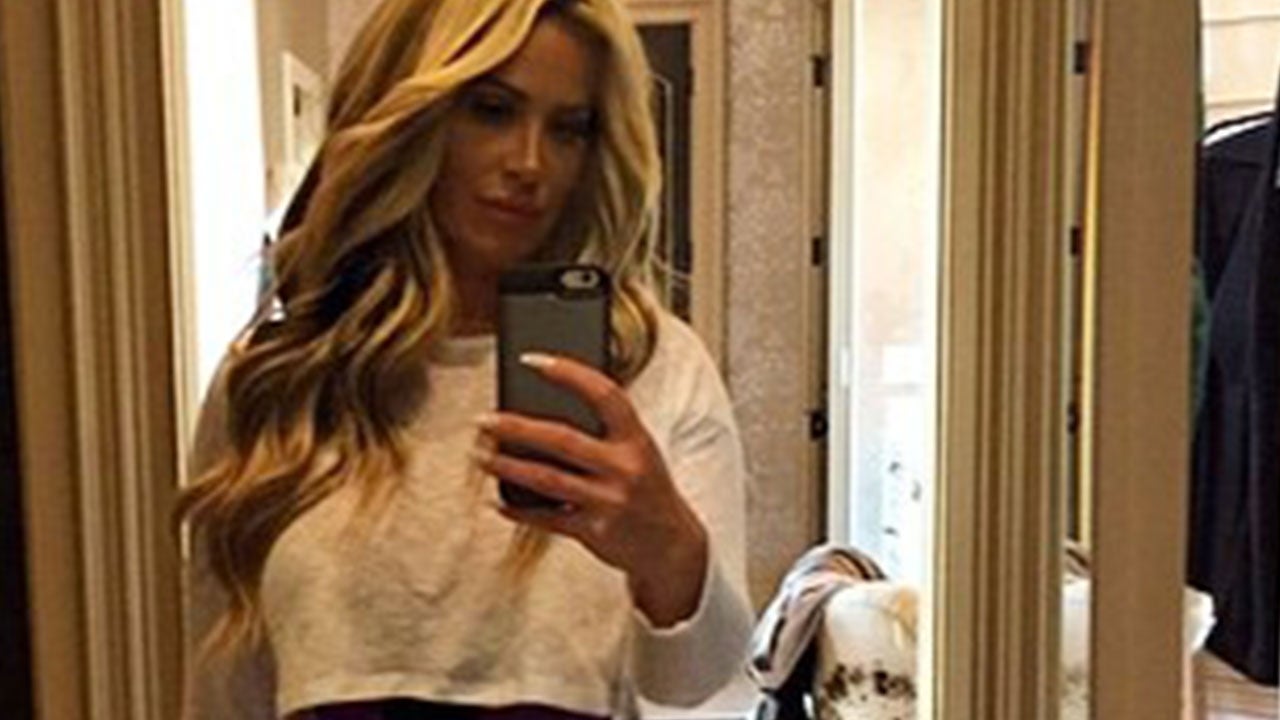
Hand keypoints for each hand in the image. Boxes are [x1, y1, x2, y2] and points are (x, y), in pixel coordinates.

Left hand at [472, 352, 708, 625]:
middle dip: (516, 427)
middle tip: (484, 420)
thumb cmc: (646, 489)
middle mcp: (624, 467)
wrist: (672, 545)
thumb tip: (542, 412)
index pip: (603, 394)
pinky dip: (520, 510)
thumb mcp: (639, 452)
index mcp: (636, 439)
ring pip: (547, 479)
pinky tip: (498, 501)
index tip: (531, 360)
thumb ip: (604, 433)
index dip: (568, 373)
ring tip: (480, 456)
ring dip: (507, 466)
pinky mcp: (595, 531)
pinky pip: (548, 519)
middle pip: (561, 439)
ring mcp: (609, 501)